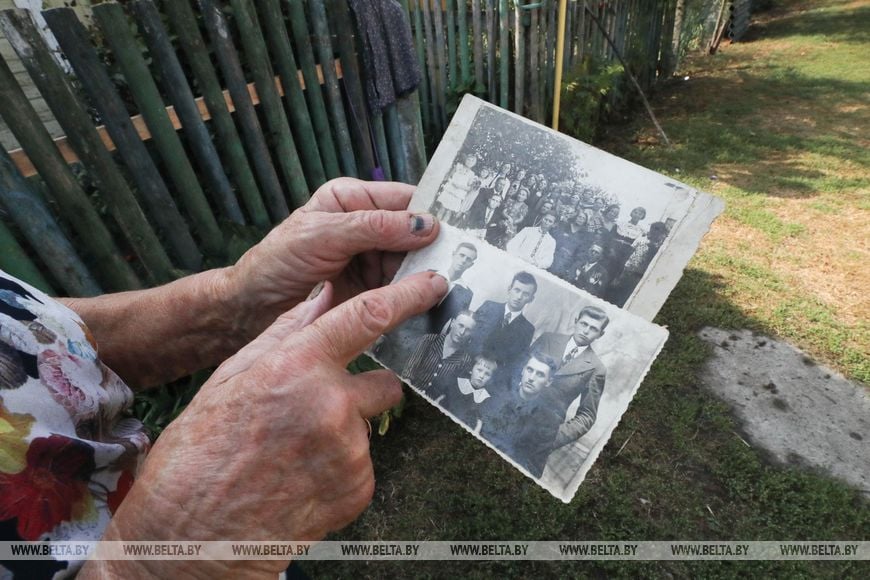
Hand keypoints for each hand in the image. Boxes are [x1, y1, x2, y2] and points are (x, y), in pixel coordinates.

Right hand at [83, 272, 447, 577]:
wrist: (194, 534)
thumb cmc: (200, 453)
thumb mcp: (232, 377)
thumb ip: (286, 332)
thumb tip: (323, 295)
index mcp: (297, 367)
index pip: (369, 317)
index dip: (408, 296)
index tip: (432, 286)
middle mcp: (333, 405)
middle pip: (385, 383)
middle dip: (363, 392)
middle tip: (317, 413)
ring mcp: (350, 451)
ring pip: (369, 427)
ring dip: (345, 433)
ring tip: (294, 453)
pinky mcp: (359, 488)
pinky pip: (363, 464)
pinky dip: (341, 468)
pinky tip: (301, 477)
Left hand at [223, 178, 438, 342]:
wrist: (249, 306)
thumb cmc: (275, 262)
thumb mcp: (323, 236)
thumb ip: (374, 228)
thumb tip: (425, 225)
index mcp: (351, 199)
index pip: (402, 200)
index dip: (429, 215)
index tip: (456, 233)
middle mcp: (362, 224)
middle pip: (411, 234)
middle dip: (426, 251)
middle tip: (449, 268)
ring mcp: (364, 256)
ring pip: (407, 263)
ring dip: (417, 276)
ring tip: (435, 289)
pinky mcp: (363, 284)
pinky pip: (394, 286)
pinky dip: (404, 295)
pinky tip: (416, 304)